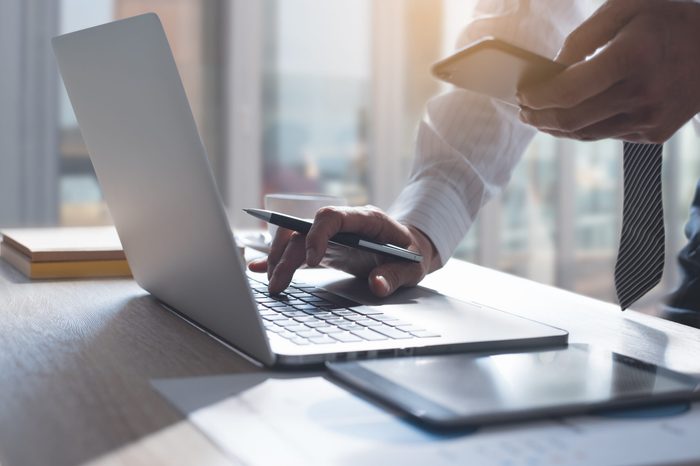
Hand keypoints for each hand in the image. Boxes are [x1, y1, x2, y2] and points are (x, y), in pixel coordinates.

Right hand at [247, 205, 439, 296]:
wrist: (410, 248)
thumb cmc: (411, 254)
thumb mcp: (412, 267)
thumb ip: (395, 275)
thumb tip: (377, 284)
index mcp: (365, 219)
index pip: (331, 217)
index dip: (316, 236)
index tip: (312, 261)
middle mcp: (342, 223)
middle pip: (303, 229)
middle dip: (286, 254)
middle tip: (278, 282)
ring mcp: (331, 235)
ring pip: (294, 239)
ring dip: (278, 259)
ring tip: (271, 284)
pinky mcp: (324, 248)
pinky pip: (296, 250)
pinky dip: (279, 260)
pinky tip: (258, 270)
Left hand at [517, 0, 699, 142]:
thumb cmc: (670, 21)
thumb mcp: (628, 6)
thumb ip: (584, 36)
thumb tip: (553, 67)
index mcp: (631, 58)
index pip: (568, 91)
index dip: (537, 97)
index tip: (521, 94)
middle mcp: (641, 94)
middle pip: (571, 119)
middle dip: (539, 117)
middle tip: (523, 111)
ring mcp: (650, 118)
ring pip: (586, 133)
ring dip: (556, 128)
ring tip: (539, 118)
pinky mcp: (656, 132)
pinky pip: (607, 135)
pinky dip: (583, 128)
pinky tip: (571, 118)